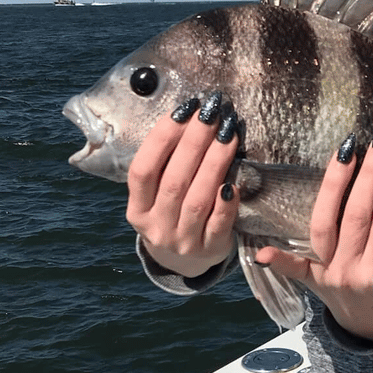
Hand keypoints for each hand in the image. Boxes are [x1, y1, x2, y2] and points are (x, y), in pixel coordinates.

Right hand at [126, 93, 239, 278]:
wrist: (184, 261)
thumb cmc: (173, 213)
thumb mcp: (157, 195)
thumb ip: (166, 164)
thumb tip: (191, 116)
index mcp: (137, 210)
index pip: (142, 171)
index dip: (161, 139)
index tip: (183, 110)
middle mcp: (156, 227)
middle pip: (174, 181)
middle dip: (194, 142)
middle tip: (212, 114)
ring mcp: (183, 241)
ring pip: (197, 199)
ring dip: (214, 163)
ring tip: (228, 134)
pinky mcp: (210, 249)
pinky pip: (219, 223)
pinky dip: (226, 201)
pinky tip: (234, 179)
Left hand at [255, 122, 372, 342]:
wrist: (371, 328)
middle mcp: (352, 272)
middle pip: (359, 213)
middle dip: (372, 171)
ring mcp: (327, 275)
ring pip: (326, 223)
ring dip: (336, 182)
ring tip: (349, 148)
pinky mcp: (308, 281)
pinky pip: (292, 268)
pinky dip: (278, 260)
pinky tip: (262, 252)